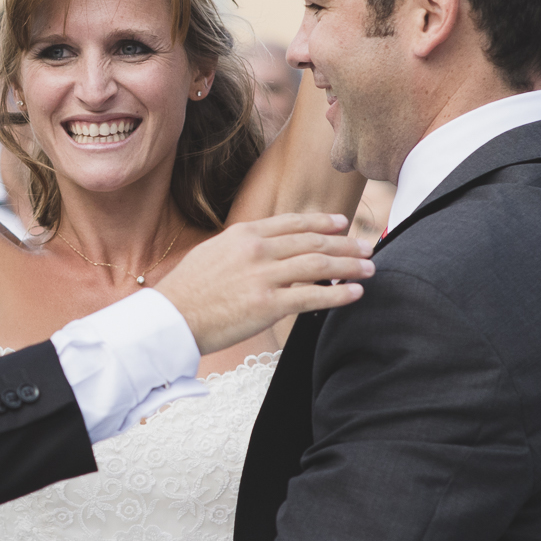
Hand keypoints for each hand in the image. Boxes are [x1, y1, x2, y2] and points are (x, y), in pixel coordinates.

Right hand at [152, 213, 372, 353]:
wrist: (171, 318)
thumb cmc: (187, 291)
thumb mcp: (212, 254)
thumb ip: (241, 249)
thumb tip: (264, 252)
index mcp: (243, 234)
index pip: (292, 223)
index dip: (321, 222)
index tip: (341, 223)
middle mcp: (257, 249)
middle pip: (312, 242)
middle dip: (344, 244)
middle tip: (366, 247)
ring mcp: (264, 276)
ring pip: (319, 265)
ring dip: (349, 265)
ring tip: (369, 268)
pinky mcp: (269, 305)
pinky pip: (313, 297)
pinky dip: (338, 294)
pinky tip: (355, 292)